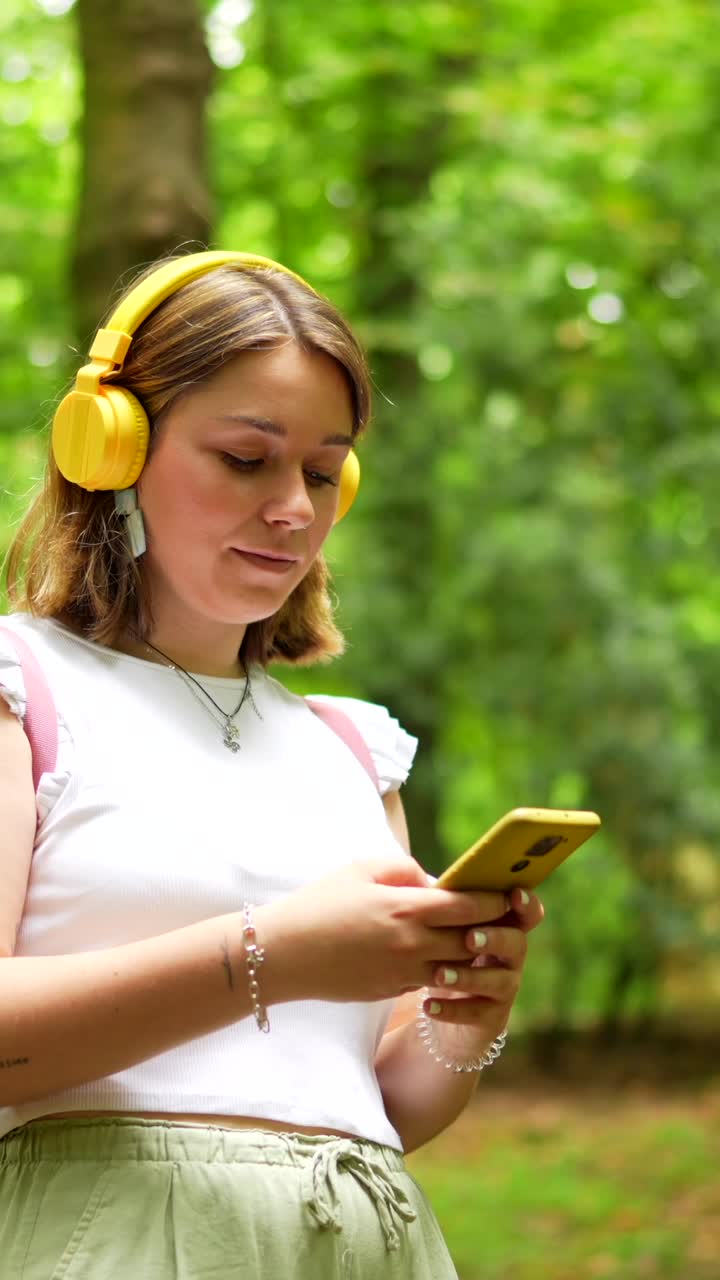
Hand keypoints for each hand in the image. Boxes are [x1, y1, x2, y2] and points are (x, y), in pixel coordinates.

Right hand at [259, 856, 517, 1006]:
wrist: (284, 953)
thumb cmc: (320, 902)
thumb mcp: (362, 869)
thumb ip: (405, 869)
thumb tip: (435, 881)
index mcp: (406, 908)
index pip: (469, 906)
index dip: (494, 900)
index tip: (510, 893)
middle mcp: (411, 944)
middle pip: (471, 939)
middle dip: (492, 929)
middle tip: (509, 918)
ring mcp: (403, 972)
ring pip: (456, 967)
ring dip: (470, 954)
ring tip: (481, 940)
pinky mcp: (392, 990)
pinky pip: (429, 979)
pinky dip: (440, 968)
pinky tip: (441, 956)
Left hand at [420, 886, 543, 1057]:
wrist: (440, 1011)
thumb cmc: (442, 954)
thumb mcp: (443, 928)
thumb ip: (444, 905)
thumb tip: (429, 884)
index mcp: (502, 928)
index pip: (526, 913)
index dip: (526, 904)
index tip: (514, 894)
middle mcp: (510, 958)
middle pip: (517, 943)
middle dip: (495, 938)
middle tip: (469, 938)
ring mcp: (503, 990)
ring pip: (498, 982)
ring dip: (469, 976)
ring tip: (439, 974)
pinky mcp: (490, 1019)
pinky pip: (477, 1014)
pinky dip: (452, 1009)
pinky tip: (428, 1006)